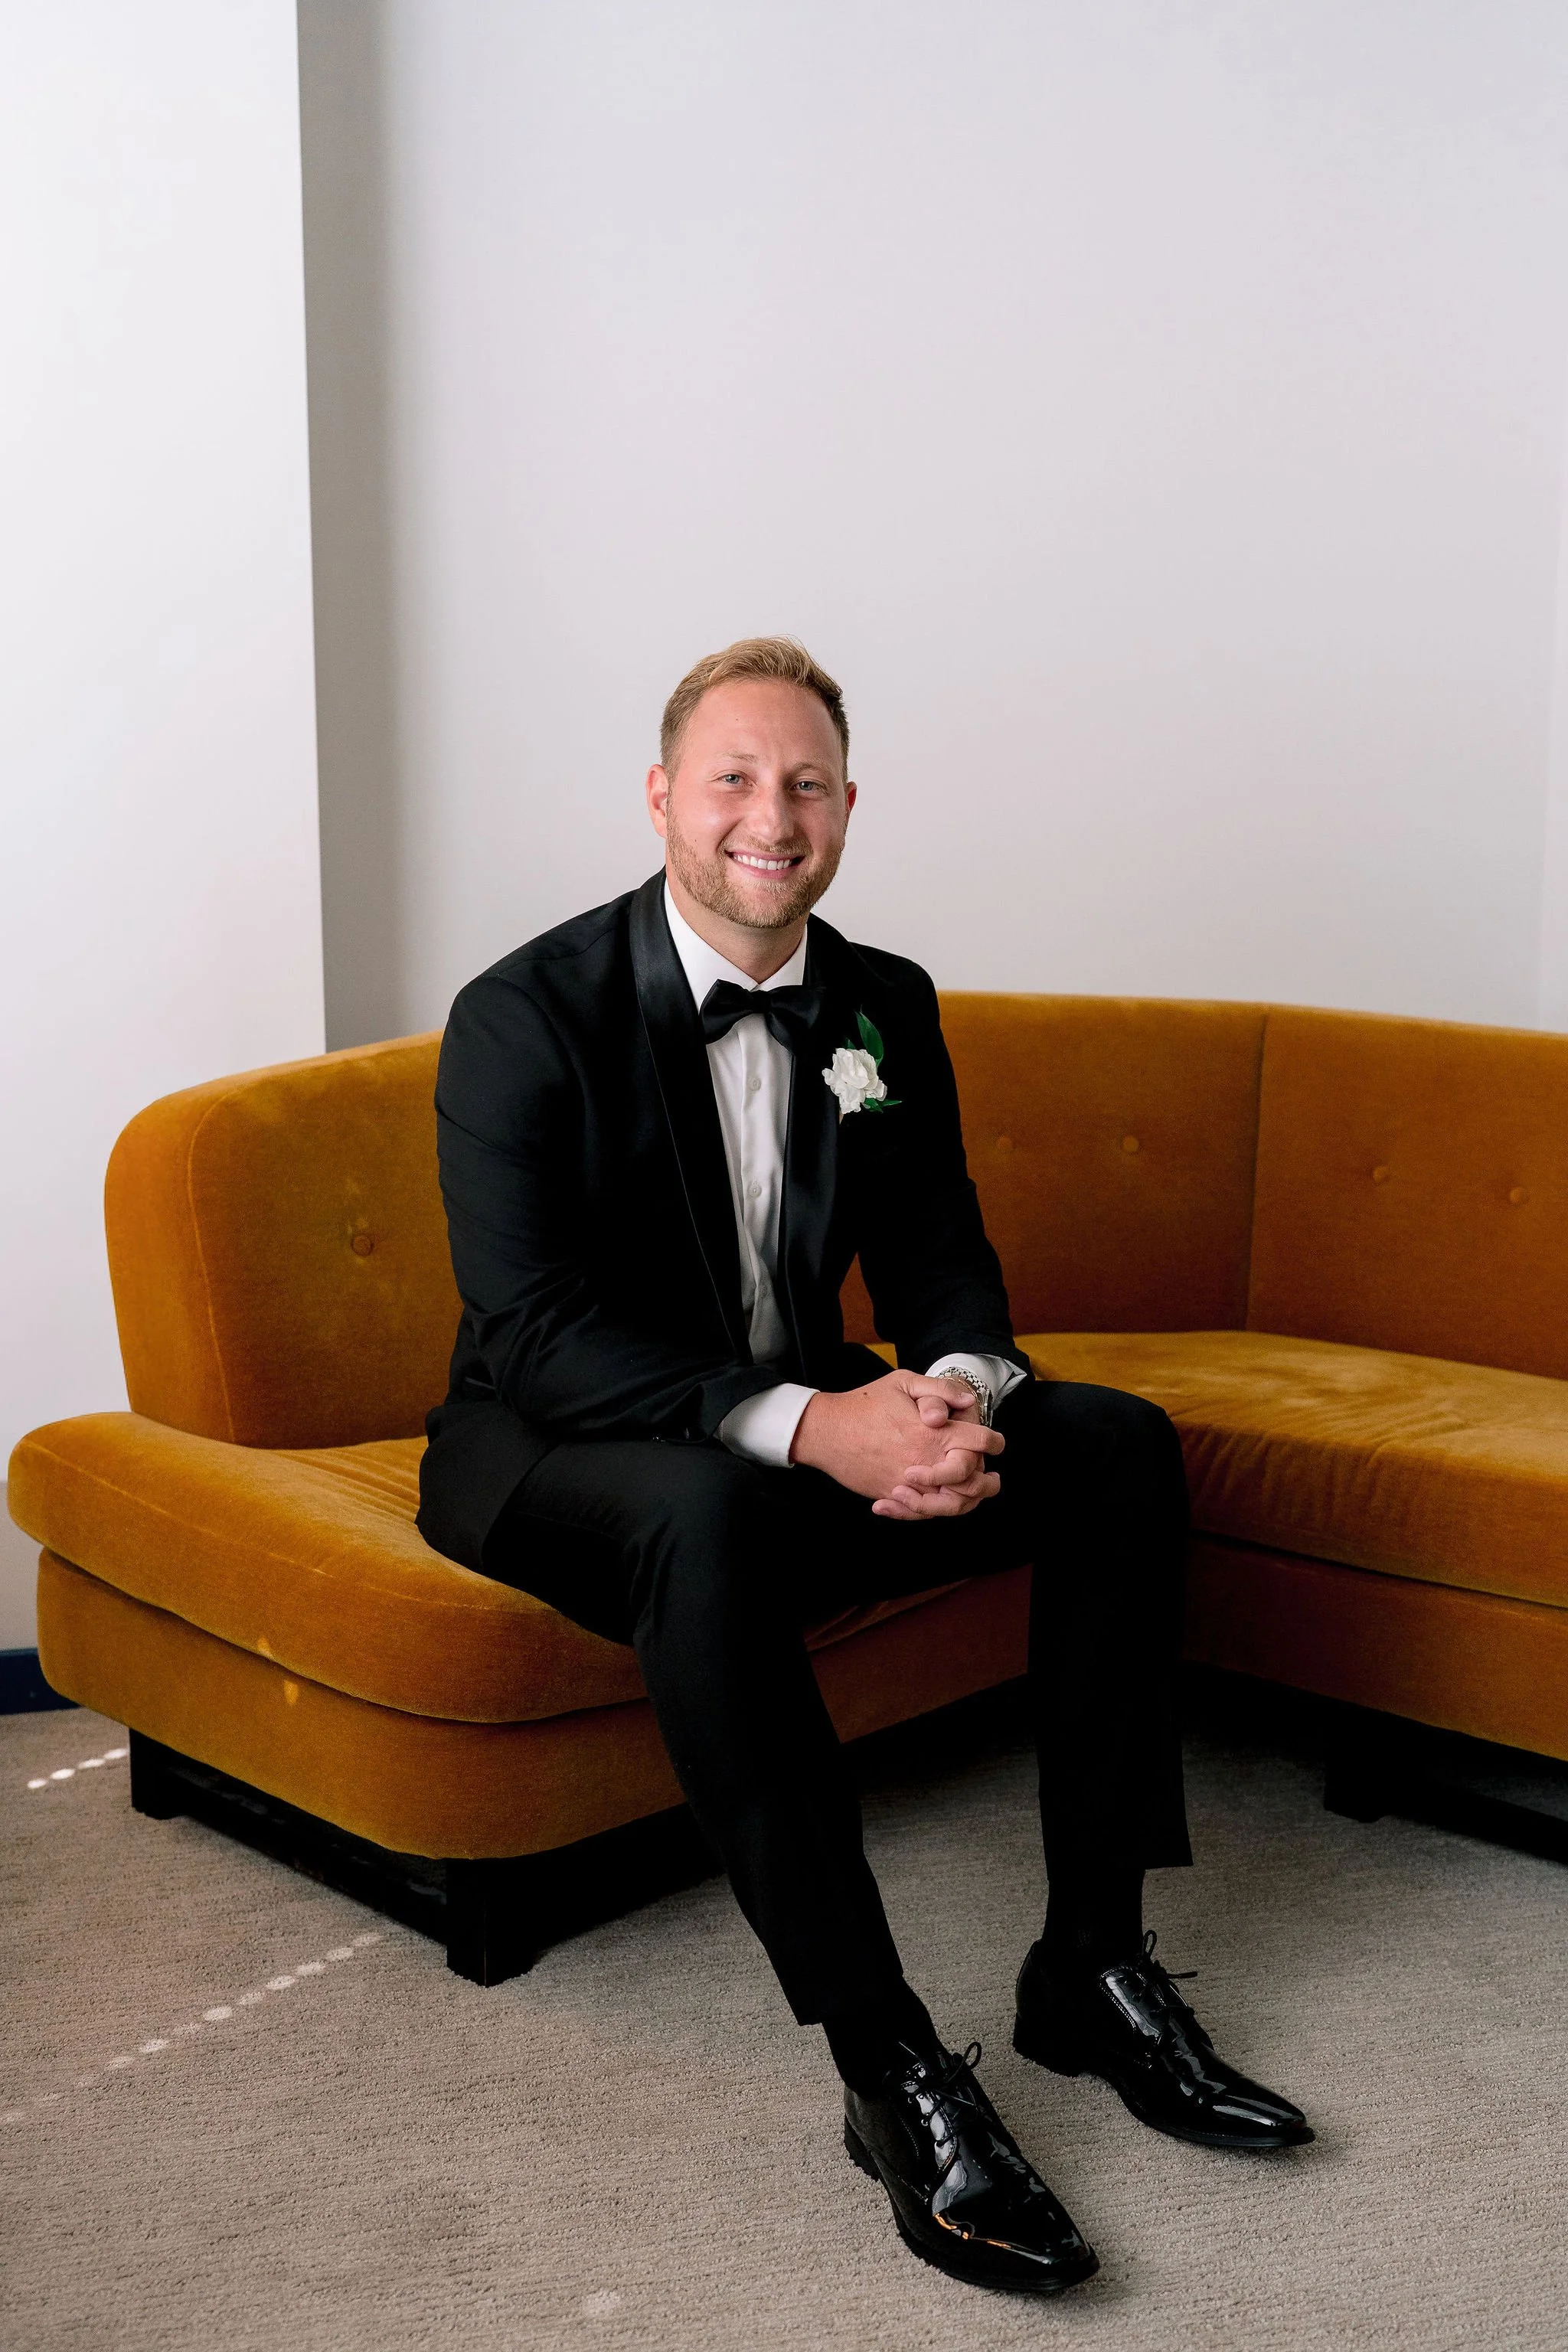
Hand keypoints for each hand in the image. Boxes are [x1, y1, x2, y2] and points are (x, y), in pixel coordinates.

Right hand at [790, 1370, 1003, 1519]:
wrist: (827, 1431)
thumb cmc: (866, 1403)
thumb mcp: (903, 1383)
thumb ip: (939, 1389)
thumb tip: (968, 1400)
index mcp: (935, 1433)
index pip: (980, 1442)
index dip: (994, 1442)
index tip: (996, 1444)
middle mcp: (926, 1462)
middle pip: (972, 1480)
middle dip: (987, 1482)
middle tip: (993, 1479)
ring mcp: (909, 1483)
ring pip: (950, 1504)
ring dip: (966, 1501)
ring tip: (971, 1495)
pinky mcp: (892, 1496)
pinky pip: (921, 1513)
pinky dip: (933, 1511)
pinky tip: (938, 1502)